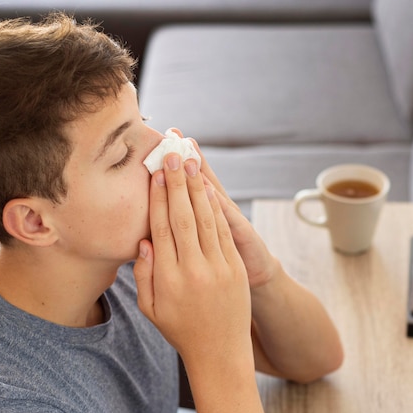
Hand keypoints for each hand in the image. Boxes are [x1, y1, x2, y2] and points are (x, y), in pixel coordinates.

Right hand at [133, 153, 251, 366]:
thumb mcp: (150, 309)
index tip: (155, 175)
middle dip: (176, 183)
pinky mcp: (236, 269)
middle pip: (183, 216)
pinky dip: (216, 208)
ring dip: (197, 188)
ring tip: (189, 162)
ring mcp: (218, 268)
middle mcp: (193, 269)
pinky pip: (223, 232)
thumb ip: (144, 274)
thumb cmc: (180, 330)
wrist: (220, 353)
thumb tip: (145, 240)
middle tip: (171, 155)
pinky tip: (209, 190)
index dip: (158, 199)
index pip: (162, 228)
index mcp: (168, 278)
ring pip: (205, 219)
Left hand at [167, 129, 279, 288]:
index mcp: (202, 213)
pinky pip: (228, 221)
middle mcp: (218, 211)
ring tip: (189, 153)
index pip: (187, 185)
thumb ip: (179, 226)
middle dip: (187, 156)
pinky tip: (210, 191)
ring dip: (202, 174)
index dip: (174, 164)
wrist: (257, 278)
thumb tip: (155, 213)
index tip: (162, 140)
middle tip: (173, 134)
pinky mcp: (244, 237)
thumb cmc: (219, 263)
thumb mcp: (198, 242)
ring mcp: (232, 221)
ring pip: (213, 195)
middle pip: (201, 181)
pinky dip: (219, 206)